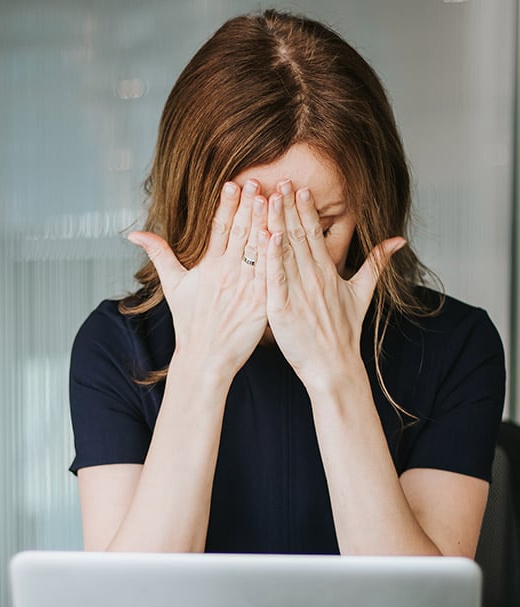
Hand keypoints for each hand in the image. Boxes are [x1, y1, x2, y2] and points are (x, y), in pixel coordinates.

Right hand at [128, 180, 267, 381]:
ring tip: (274, 200)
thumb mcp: (172, 287)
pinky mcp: (260, 304)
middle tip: (257, 181)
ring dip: (266, 223)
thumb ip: (159, 255)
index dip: (226, 205)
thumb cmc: (190, 323)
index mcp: (207, 267)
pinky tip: (284, 237)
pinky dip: (276, 256)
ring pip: (258, 250)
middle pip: (240, 234)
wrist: (205, 359)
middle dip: (249, 206)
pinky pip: (271, 276)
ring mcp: (244, 288)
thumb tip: (134, 233)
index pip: (218, 229)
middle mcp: (226, 274)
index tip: (233, 183)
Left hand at [260, 179, 405, 393]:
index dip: (307, 210)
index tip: (300, 187)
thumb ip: (378, 263)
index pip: (316, 234)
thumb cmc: (344, 332)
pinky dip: (272, 258)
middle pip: (298, 236)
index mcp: (328, 272)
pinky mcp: (283, 309)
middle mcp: (314, 278)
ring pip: (285, 252)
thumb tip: (400, 240)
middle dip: (288, 208)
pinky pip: (276, 279)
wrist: (334, 366)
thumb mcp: (363, 293)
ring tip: (268, 198)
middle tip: (280, 181)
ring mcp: (298, 292)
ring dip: (276, 224)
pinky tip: (267, 237)